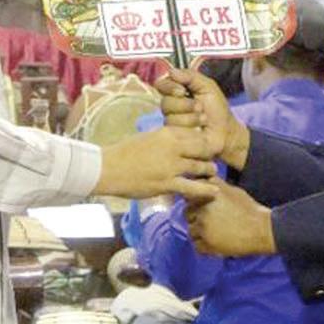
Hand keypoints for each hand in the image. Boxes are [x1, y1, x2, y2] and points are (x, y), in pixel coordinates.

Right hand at [95, 125, 217, 199]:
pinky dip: (205, 189)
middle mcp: (173, 147)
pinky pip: (192, 187)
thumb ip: (164, 139)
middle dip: (209, 153)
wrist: (108, 168)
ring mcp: (172, 166)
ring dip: (209, 170)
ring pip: (200, 167)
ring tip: (213, 172)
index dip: (203, 139)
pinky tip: (214, 190)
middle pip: (202, 148)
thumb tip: (175, 143)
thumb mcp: (147, 138)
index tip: (207, 144)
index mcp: (167, 133)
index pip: (194, 133)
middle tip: (212, 158)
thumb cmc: (124, 152)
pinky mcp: (168, 184)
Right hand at [158, 66, 249, 168]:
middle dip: (185, 105)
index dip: (169, 87)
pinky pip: (174, 129)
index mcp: (177, 91)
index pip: (161, 84)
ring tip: (203, 119)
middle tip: (200, 107)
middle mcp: (172, 106)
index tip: (182, 91)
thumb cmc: (217, 109)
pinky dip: (190, 127)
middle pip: (165, 102)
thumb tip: (171, 71)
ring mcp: (172, 122)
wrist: (225, 132)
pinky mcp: (174, 136)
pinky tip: (199, 129)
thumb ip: (191, 76)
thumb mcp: (208, 87)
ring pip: (170, 117)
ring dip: (191, 117)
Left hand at [184, 180, 274, 256]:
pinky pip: (197, 246)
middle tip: (213, 221)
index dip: (194, 201)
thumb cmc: (248, 209)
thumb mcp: (232, 190)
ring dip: (200, 232)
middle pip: (187, 214)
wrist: (261, 229)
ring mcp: (203, 228)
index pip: (188, 196)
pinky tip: (217, 241)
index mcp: (207, 195)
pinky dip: (204, 245)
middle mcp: (202, 210)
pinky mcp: (207, 244)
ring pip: (191, 231)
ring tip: (216, 232)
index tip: (203, 206)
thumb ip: (215, 185)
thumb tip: (203, 180)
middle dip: (196, 217)